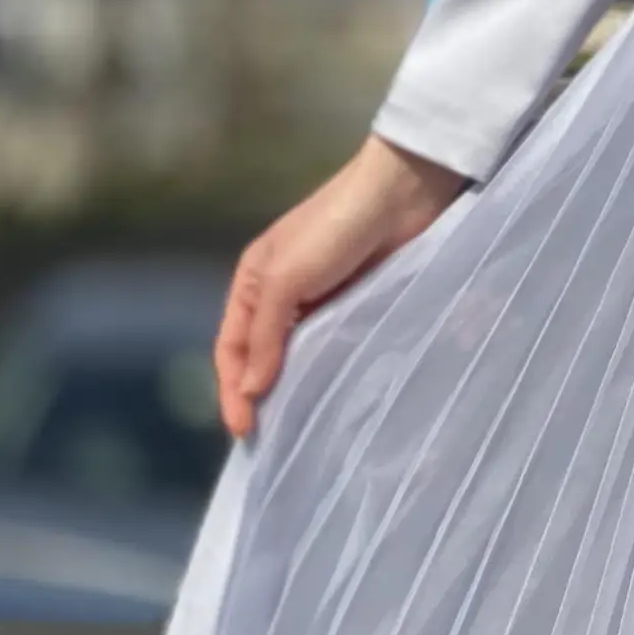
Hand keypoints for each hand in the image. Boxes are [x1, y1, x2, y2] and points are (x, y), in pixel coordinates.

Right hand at [214, 135, 467, 437]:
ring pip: (301, 357)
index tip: (243, 432)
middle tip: (269, 441)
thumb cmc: (334, 228)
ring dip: (297, 390)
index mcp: (253, 282)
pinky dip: (331, 373)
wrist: (402, 193)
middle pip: (262, 357)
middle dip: (261, 397)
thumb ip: (265, 336)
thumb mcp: (287, 278)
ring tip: (302, 431)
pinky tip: (336, 398)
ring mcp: (323, 301)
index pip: (232, 347)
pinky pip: (338, 348)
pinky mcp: (360, 305)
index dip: (231, 390)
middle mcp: (283, 294)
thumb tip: (249, 390)